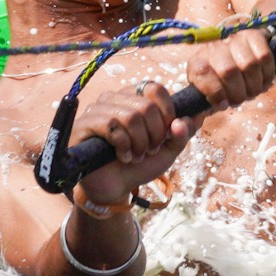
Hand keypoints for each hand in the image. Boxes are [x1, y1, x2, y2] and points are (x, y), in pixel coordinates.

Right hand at [69, 81, 195, 204]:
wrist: (117, 187)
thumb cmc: (141, 163)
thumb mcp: (170, 149)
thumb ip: (184, 132)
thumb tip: (192, 116)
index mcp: (135, 96)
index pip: (155, 88)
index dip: (166, 112)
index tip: (165, 134)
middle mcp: (114, 98)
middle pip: (145, 106)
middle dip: (154, 134)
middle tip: (150, 150)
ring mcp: (96, 110)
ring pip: (129, 116)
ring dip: (139, 143)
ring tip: (136, 156)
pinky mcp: (83, 125)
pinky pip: (110, 125)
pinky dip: (123, 145)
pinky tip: (123, 157)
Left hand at [183, 27, 275, 113]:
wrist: (231, 53)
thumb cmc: (217, 82)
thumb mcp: (204, 94)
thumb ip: (201, 107)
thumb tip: (192, 121)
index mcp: (197, 63)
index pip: (203, 73)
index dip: (215, 92)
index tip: (224, 104)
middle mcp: (214, 48)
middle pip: (229, 71)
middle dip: (238, 92)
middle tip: (240, 99)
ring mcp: (234, 39)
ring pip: (250, 64)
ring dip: (254, 85)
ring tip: (252, 91)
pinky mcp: (253, 35)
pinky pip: (265, 56)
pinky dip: (267, 74)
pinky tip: (262, 80)